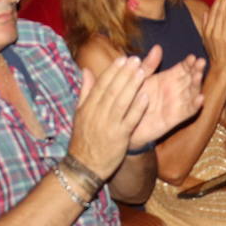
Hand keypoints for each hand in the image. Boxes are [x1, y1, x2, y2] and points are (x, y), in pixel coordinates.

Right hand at [68, 55, 152, 180]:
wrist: (84, 167)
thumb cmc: (83, 139)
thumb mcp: (79, 114)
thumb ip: (85, 91)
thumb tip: (86, 70)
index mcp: (87, 107)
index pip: (101, 85)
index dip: (112, 71)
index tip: (123, 58)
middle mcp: (97, 114)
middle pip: (112, 90)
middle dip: (124, 73)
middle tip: (135, 60)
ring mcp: (108, 126)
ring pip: (121, 102)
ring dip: (132, 86)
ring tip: (142, 72)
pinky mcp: (119, 138)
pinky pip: (130, 120)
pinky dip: (137, 108)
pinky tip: (146, 96)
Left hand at [129, 48, 205, 147]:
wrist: (124, 121)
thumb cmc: (130, 97)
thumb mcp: (140, 78)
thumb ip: (149, 65)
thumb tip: (157, 47)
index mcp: (167, 78)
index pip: (183, 68)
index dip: (189, 63)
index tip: (192, 57)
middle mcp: (174, 90)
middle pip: (190, 78)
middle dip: (196, 70)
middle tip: (200, 63)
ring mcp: (176, 104)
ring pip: (192, 93)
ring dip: (197, 85)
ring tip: (198, 76)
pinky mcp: (175, 118)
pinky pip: (188, 112)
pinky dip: (195, 105)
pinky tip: (200, 98)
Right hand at [201, 0, 225, 73]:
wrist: (222, 66)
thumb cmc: (215, 53)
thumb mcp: (206, 39)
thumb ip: (205, 25)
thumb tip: (206, 12)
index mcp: (208, 30)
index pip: (213, 12)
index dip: (218, 0)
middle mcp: (214, 31)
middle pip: (220, 11)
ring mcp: (223, 35)